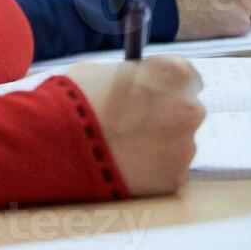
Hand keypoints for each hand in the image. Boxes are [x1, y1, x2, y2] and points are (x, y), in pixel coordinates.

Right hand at [66, 57, 203, 197]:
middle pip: (187, 110)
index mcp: (173, 73)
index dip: (167, 85)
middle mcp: (190, 108)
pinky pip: (167, 170)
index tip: (153, 92)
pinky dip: (151, 169)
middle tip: (135, 122)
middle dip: (167, 115)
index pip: (187, 75)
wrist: (60, 144)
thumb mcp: (99, 71)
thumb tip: (130, 82)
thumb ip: (127, 76)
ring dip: (159, 143)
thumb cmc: (76, 100)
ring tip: (123, 147)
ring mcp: (185, 146)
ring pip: (178, 142)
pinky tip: (125, 165)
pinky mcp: (175, 178)